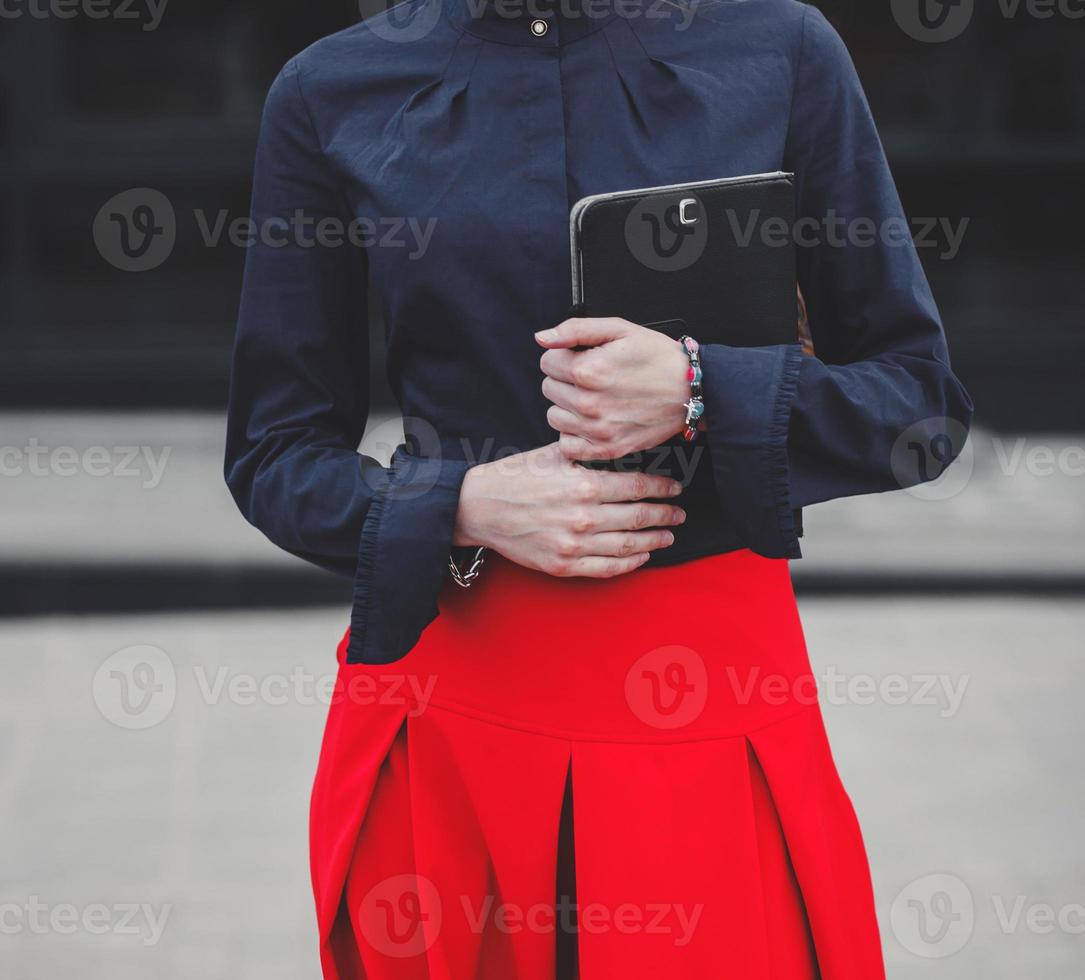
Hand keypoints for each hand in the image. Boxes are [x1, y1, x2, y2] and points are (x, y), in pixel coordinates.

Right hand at [453, 443, 685, 577]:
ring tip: (668, 535)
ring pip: (628, 546)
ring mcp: (574, 545)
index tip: (674, 488)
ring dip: (654, 541)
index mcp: (584, 485)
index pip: (637, 487)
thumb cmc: (516, 477)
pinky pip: (607, 568)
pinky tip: (641, 556)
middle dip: (665, 515)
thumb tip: (620, 445)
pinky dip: (630, 563)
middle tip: (680, 513)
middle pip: (639, 517)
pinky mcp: (563, 566)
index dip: (661, 488)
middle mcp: (583, 517)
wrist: (479, 508)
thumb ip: (589, 453)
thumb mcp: (553, 454)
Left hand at [536, 317, 689, 460]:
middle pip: (548, 388)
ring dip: (568, 407)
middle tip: (593, 378)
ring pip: (554, 416)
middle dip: (566, 379)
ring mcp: (597, 429)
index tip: (583, 358)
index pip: (547, 362)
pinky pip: (568, 445)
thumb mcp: (619, 329)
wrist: (690, 390)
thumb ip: (575, 330)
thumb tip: (542, 338)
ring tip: (595, 398)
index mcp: (589, 370)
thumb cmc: (659, 358)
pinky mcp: (606, 449)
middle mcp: (589, 402)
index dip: (564, 356)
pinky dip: (575, 435)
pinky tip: (591, 421)